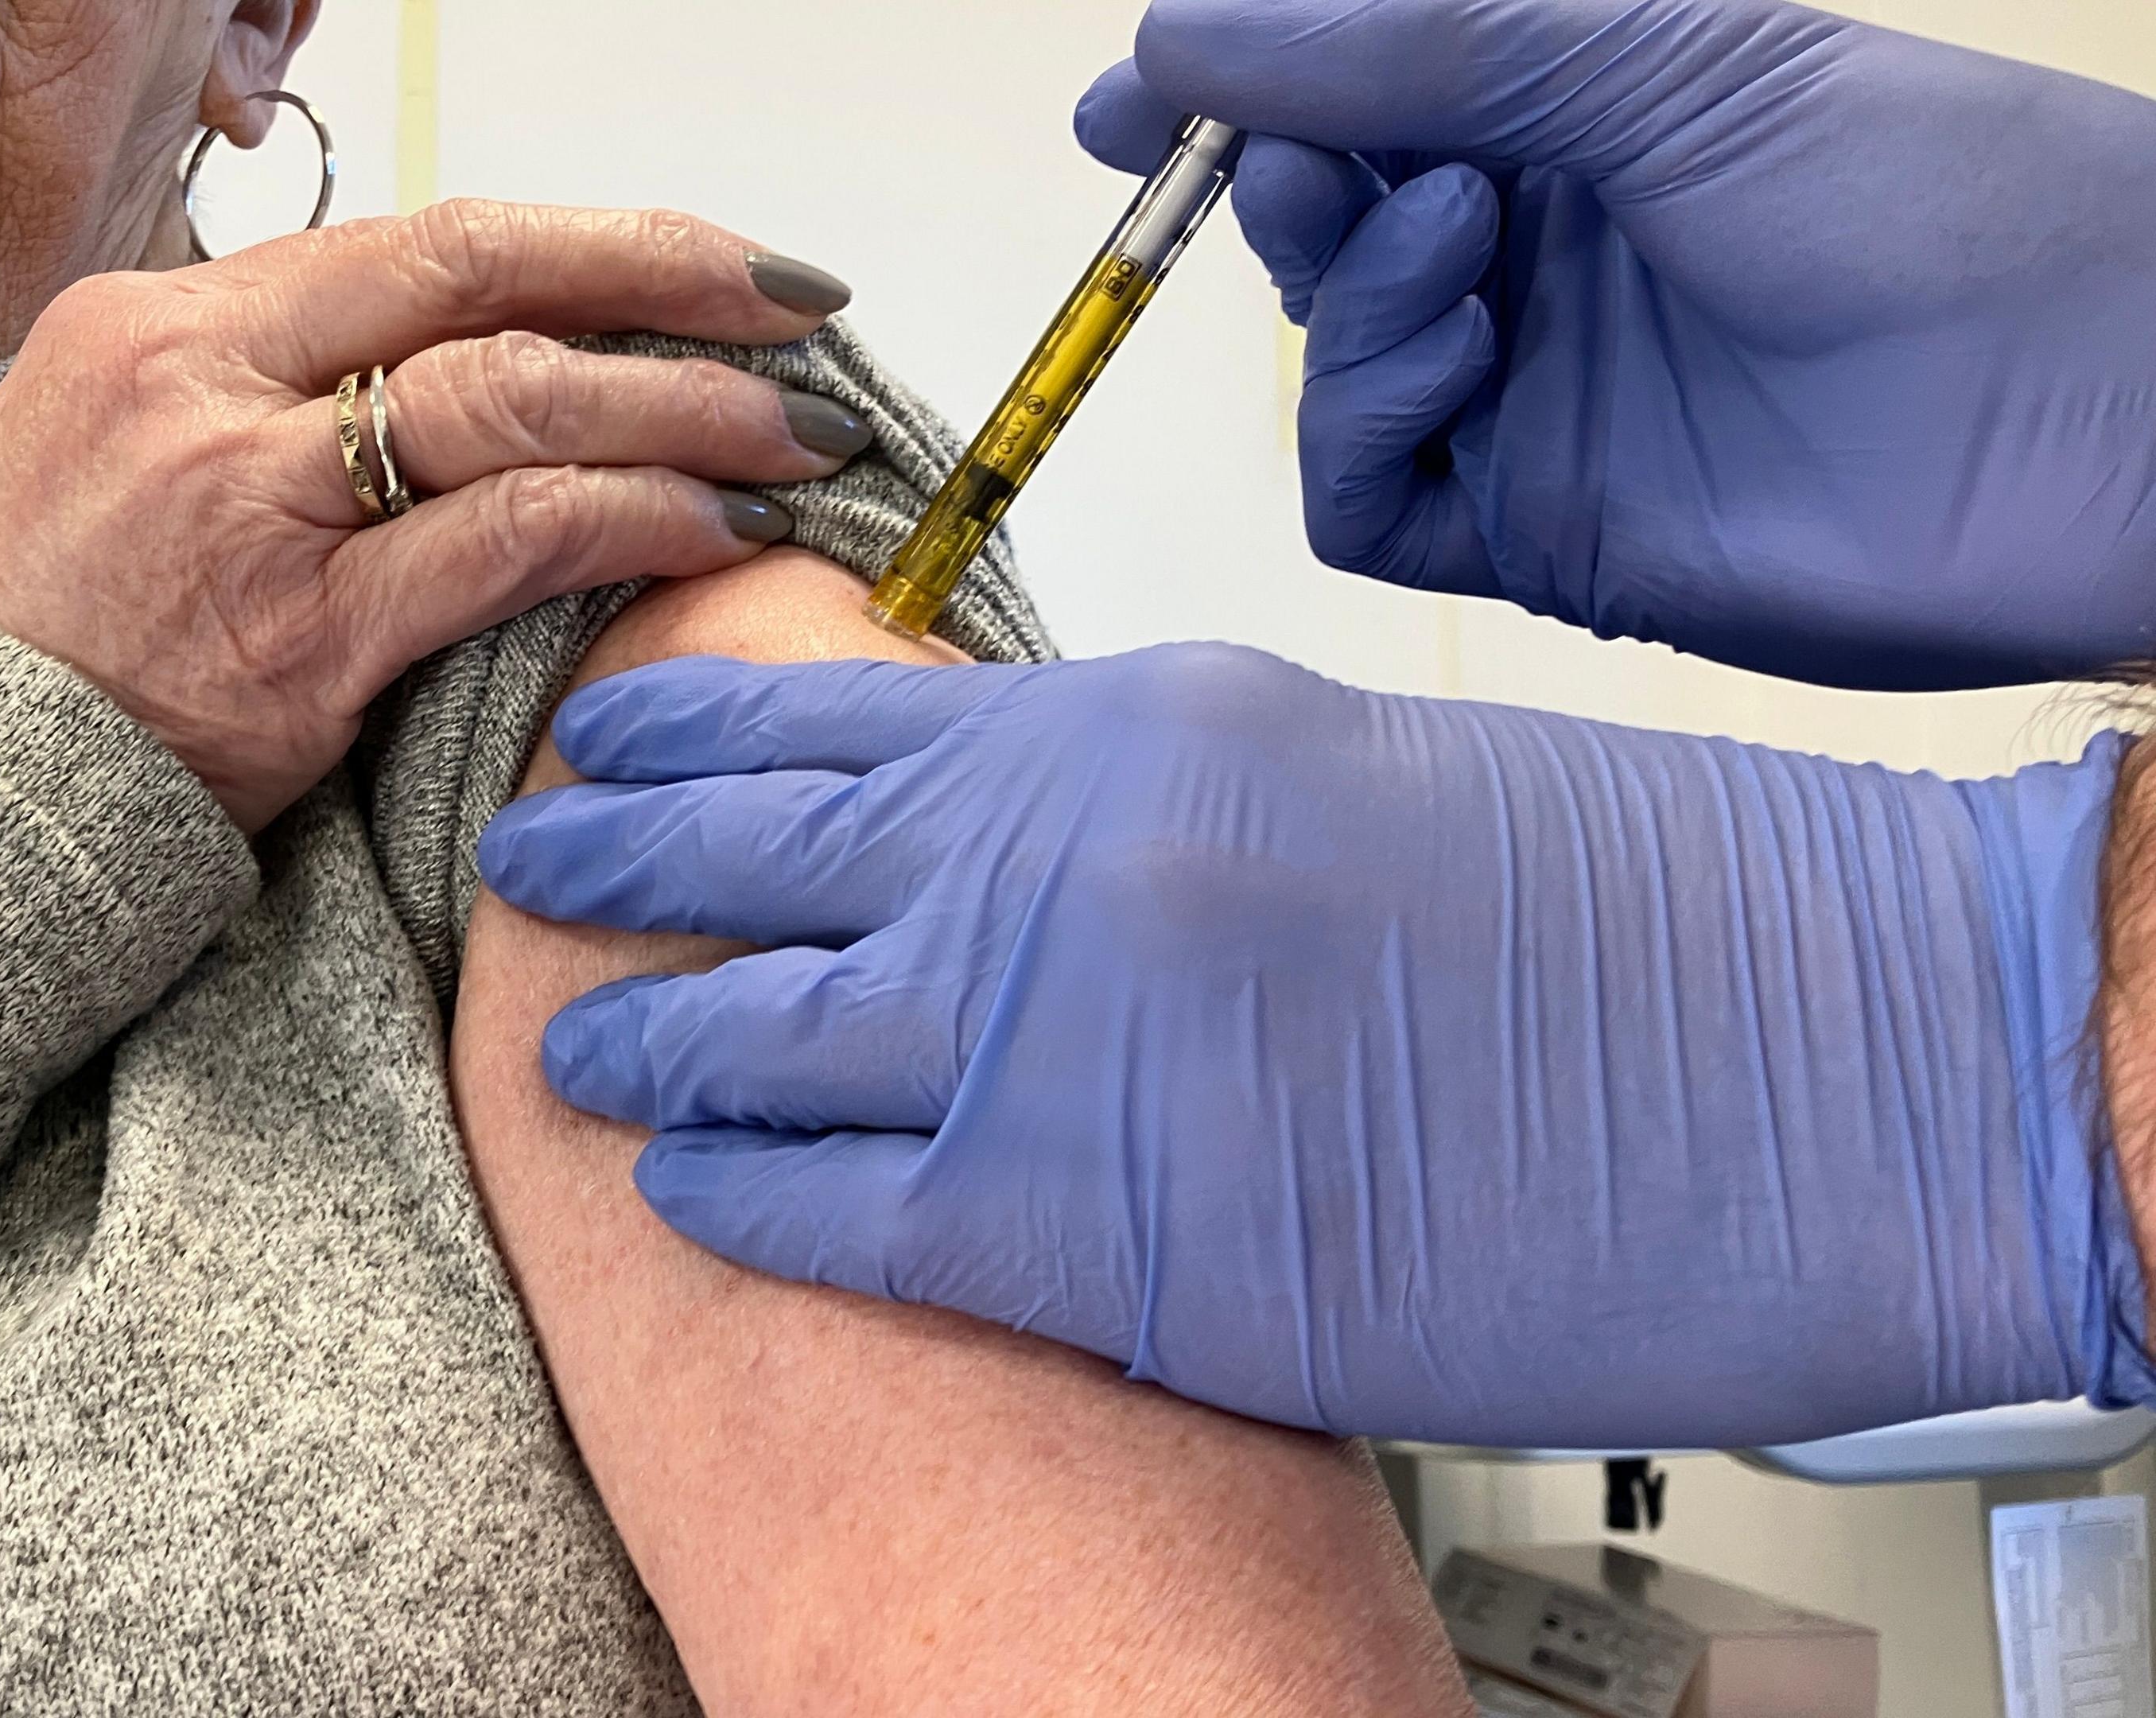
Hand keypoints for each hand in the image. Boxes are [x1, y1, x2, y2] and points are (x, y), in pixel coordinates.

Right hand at [0, 202, 871, 826]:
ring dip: (682, 408)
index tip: (712, 263)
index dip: (592, 238)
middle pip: (480, 276)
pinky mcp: (296, 642)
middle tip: (800, 312)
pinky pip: (504, 546)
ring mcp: (249, 509)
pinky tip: (713, 529)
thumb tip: (447, 364)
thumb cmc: (36, 633)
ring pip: (513, 402)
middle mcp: (205, 386)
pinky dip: (629, 522)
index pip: (420, 238)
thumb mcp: (120, 447)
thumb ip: (269, 393)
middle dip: (668, 280)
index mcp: (167, 322)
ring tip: (794, 436)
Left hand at [475, 649, 2155, 1447]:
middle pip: (758, 847)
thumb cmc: (1622, 920)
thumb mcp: (1337, 769)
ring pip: (756, 1026)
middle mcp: (1062, 860)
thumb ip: (1136, 794)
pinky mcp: (1092, 1233)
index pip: (838, 708)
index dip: (698, 730)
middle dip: (618, 856)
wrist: (1811, 1067)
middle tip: (533, 856)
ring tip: (574, 1037)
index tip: (616, 740)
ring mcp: (1058, 1041)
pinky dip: (734, 1187)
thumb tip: (986, 825)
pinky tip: (679, 1179)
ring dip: (643, 1033)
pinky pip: (831, 1204)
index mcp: (1134, 724)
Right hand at [1078, 0, 2155, 690]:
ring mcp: (1532, 405)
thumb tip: (1170, 31)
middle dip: (1280, 186)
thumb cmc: (1928, 192)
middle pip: (1316, 232)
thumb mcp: (1653, 56)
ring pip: (1328, 365)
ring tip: (1464, 243)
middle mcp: (1541, 263)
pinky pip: (1366, 500)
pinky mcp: (1538, 536)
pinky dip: (1369, 426)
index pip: (1353, 104)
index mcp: (1578, 122)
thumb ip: (1406, 44)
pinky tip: (1462, 361)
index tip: (1124, 99)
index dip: (1229, 95)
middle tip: (1288, 159)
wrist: (2091, 413)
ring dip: (1351, 300)